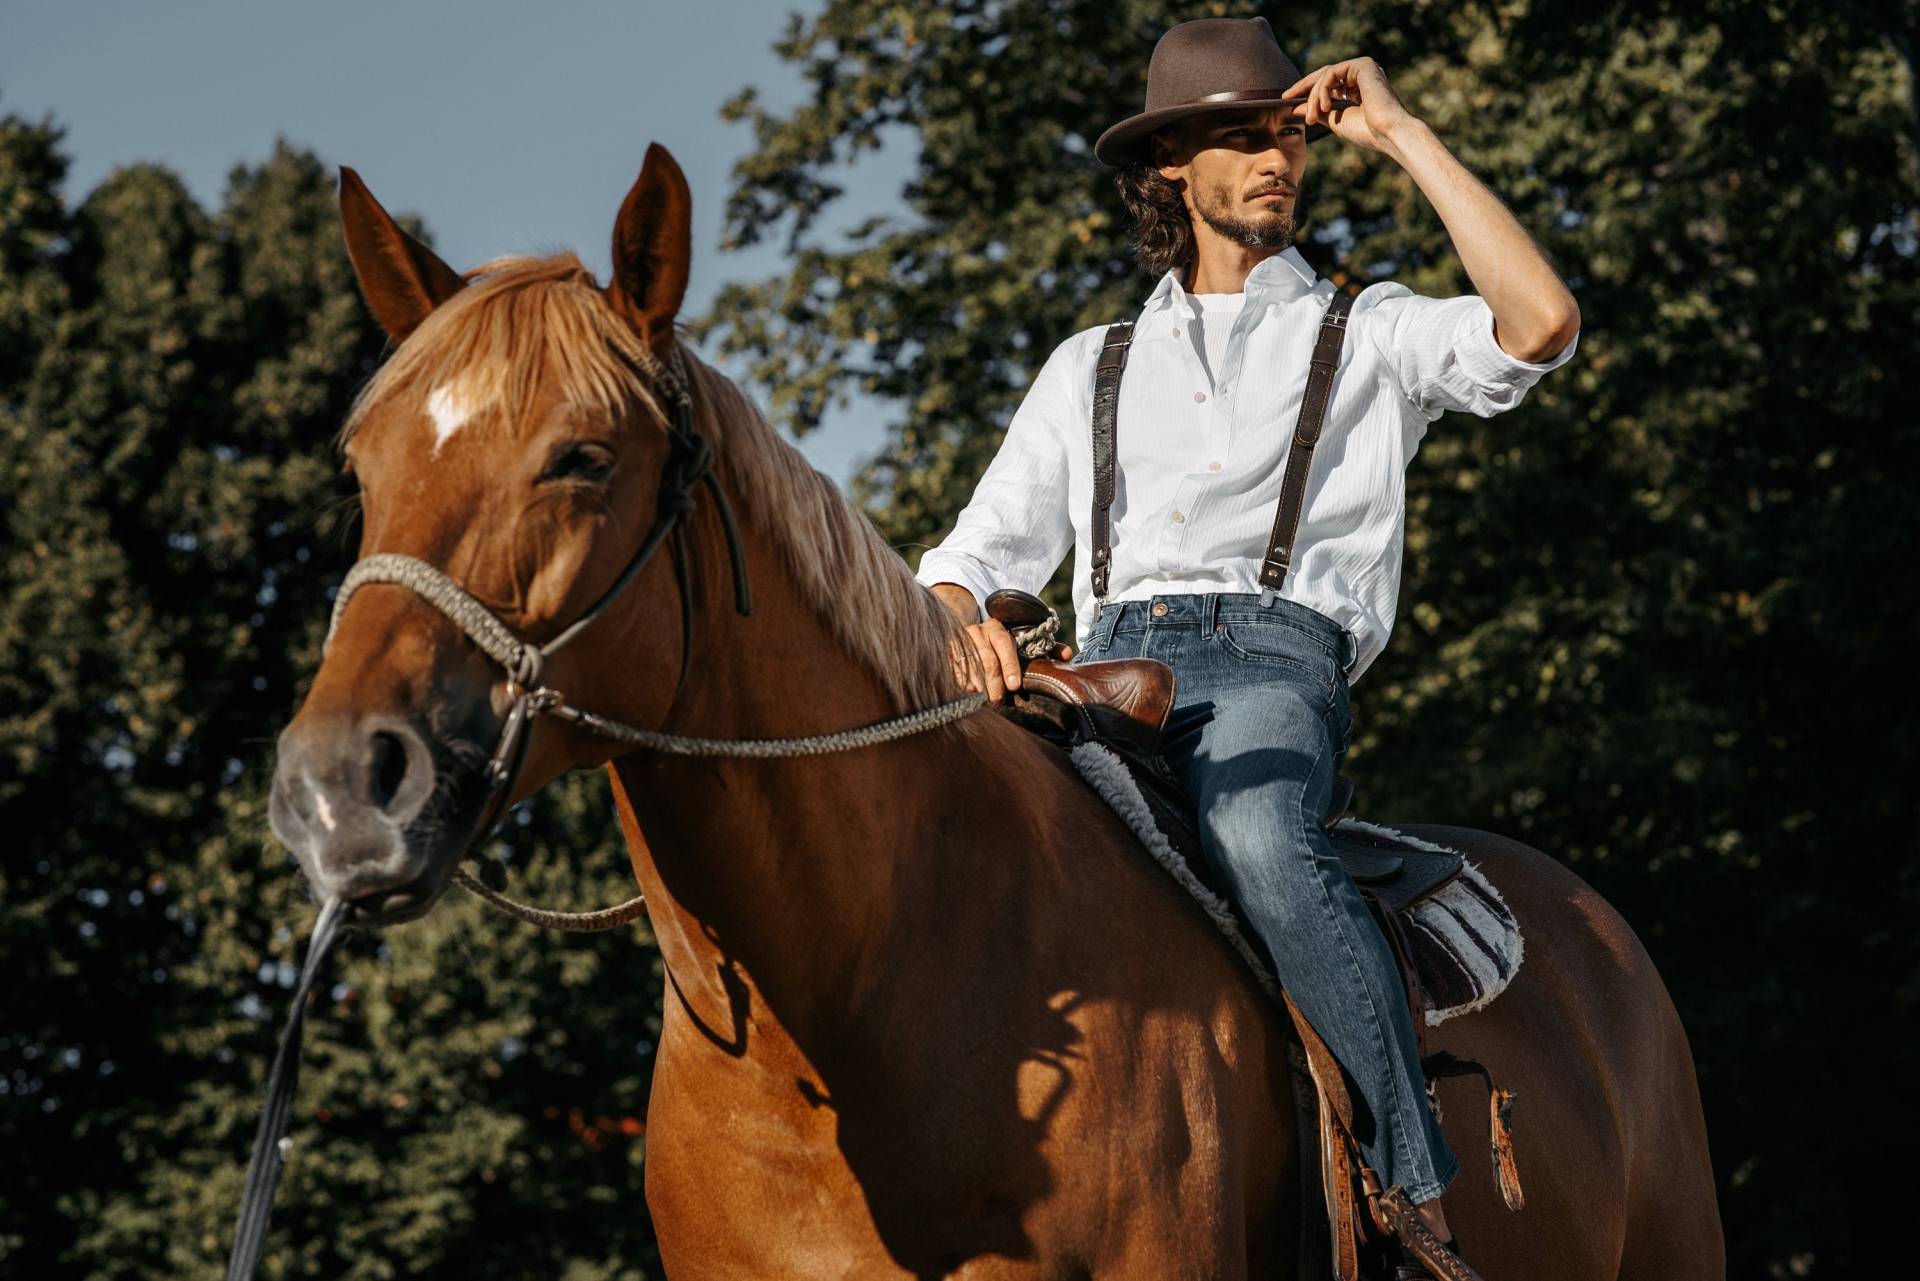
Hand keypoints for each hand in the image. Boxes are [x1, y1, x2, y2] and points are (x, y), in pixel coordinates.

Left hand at [1282, 56, 1414, 155]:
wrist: (1387, 134)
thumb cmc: (1367, 132)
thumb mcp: (1335, 120)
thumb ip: (1317, 111)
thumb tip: (1295, 107)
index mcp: (1357, 87)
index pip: (1327, 84)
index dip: (1307, 91)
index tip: (1288, 100)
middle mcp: (1361, 74)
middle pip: (1324, 76)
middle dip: (1303, 88)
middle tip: (1285, 97)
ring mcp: (1363, 68)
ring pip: (1326, 76)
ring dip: (1313, 96)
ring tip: (1311, 117)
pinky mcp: (1363, 65)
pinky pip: (1331, 74)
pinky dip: (1322, 90)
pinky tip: (1323, 106)